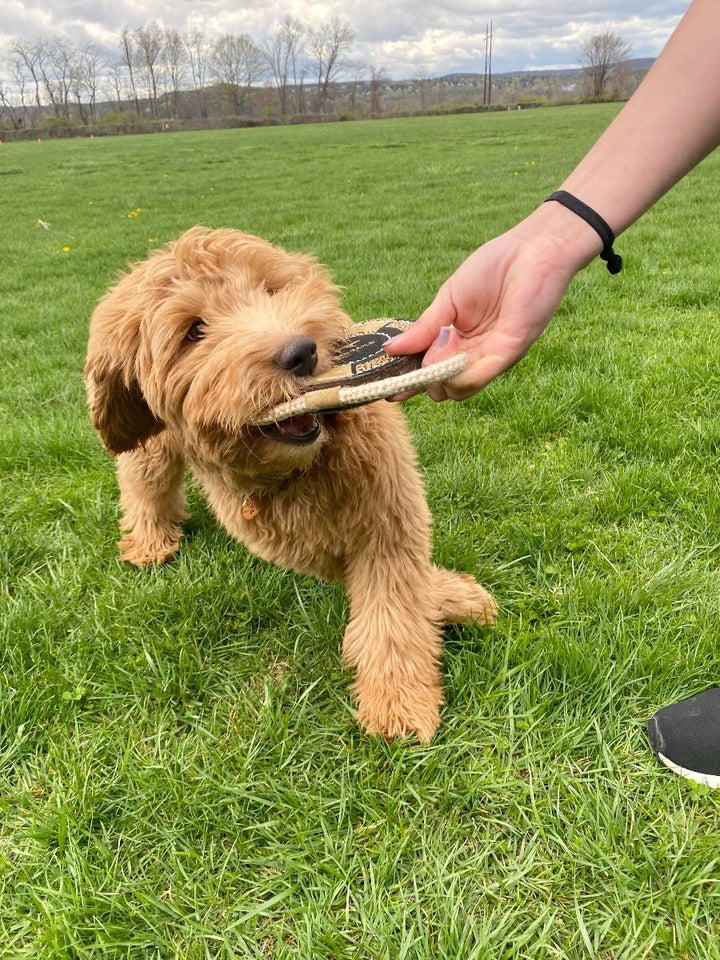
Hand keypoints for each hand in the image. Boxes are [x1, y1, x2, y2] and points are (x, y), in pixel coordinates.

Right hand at [385, 205, 600, 400]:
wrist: (532, 250)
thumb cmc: (493, 268)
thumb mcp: (448, 300)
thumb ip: (423, 328)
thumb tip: (389, 350)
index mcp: (456, 342)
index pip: (428, 370)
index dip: (407, 381)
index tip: (386, 389)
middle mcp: (473, 355)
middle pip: (441, 386)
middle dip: (421, 382)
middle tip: (411, 368)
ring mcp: (491, 357)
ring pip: (458, 390)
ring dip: (439, 380)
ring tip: (435, 357)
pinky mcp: (509, 353)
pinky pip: (479, 377)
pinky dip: (460, 378)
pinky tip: (450, 364)